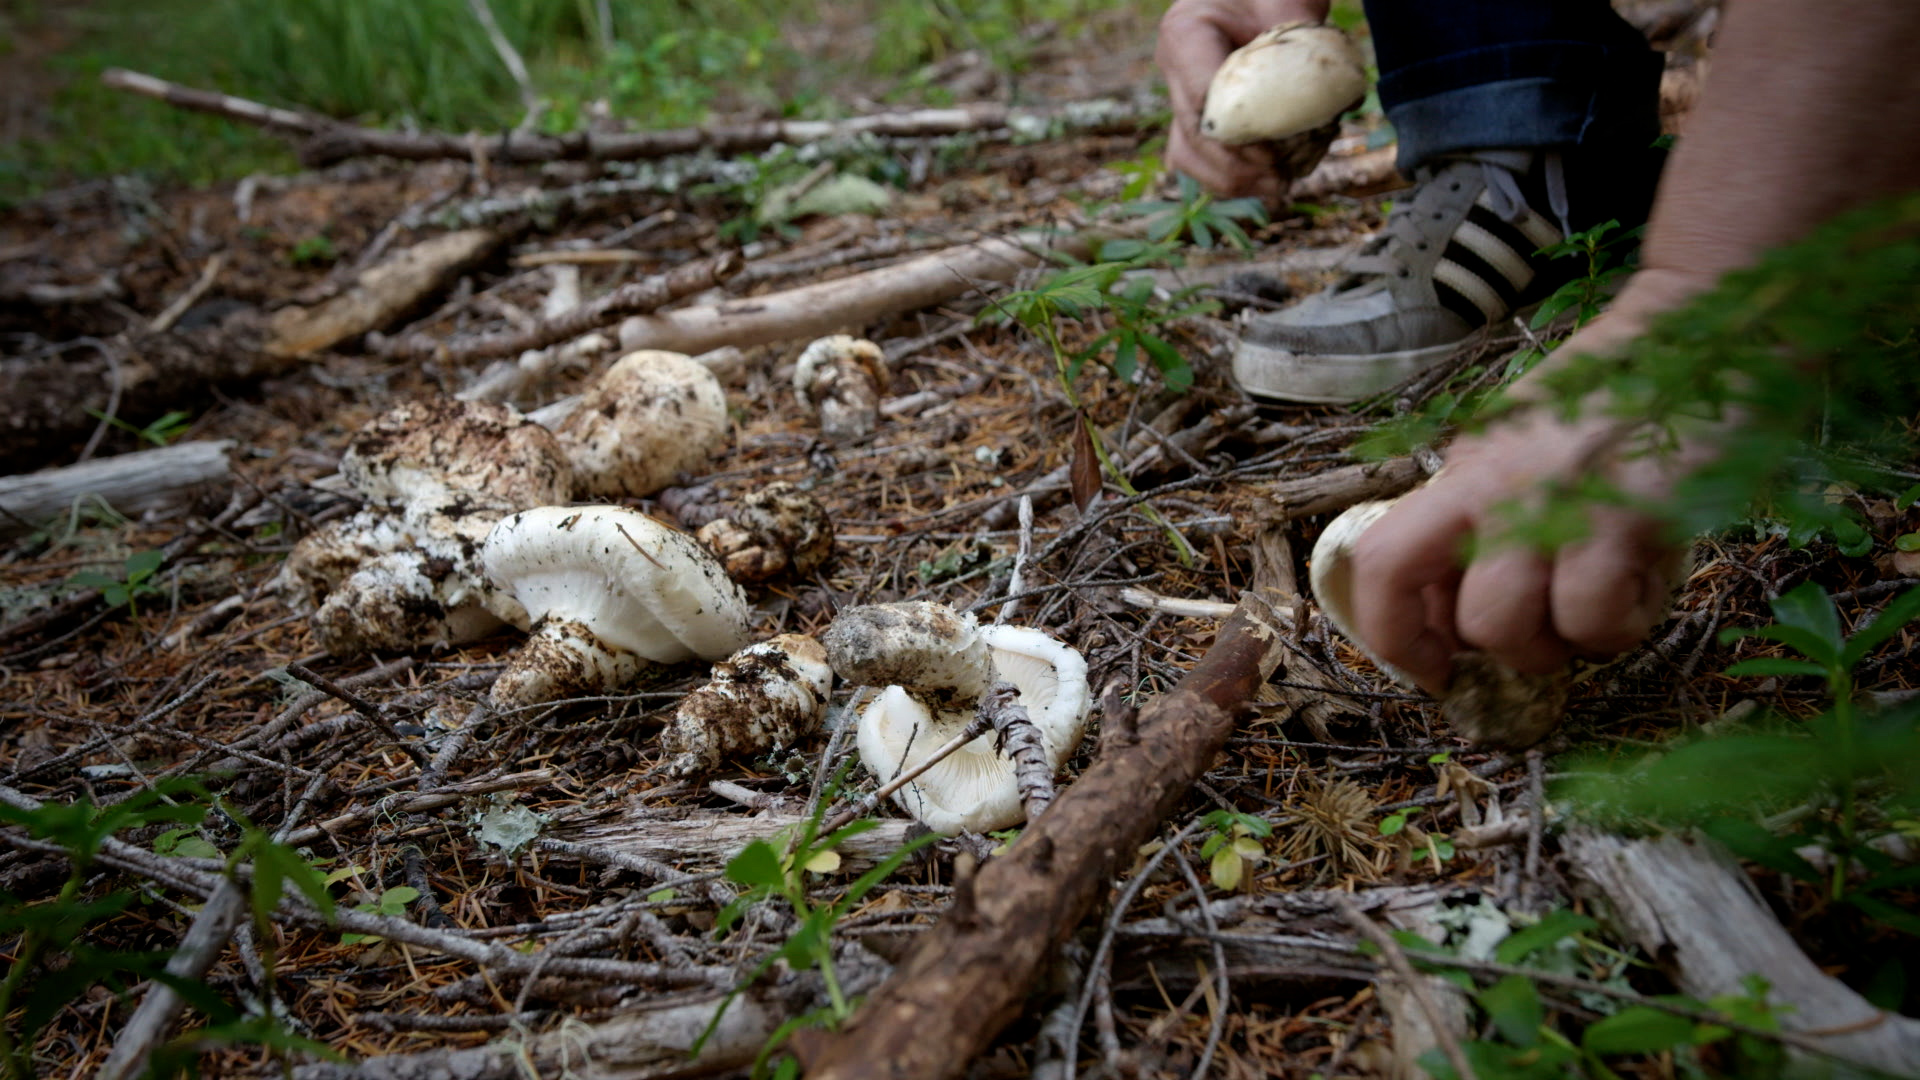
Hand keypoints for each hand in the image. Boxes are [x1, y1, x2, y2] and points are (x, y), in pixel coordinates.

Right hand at [1155, 0, 1328, 200]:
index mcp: (1185, 34)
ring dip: (1230, 181)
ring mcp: (1180, 94)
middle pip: (1191, 138)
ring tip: (1277, 186)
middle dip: (1235, 170)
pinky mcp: (1195, 115)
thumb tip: (1339, 100)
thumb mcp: (1290, 1)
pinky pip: (1201, 159)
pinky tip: (1270, 178)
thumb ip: (1306, 41)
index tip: (1271, 159)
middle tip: (1280, 182)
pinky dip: (1233, 176)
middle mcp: (1173, 69)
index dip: (1231, 140)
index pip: (1198, 99)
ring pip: (1187, 156)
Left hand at [1344, 270, 1716, 696]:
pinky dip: (1621, 626)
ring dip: (1566, 646)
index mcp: (1462, 472)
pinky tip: (1641, 585)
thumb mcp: (1517, 448)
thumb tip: (1449, 616)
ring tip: (1601, 605)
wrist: (1699, 323)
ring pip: (1519, 630)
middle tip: (1552, 629)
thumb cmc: (1610, 399)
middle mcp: (1496, 485)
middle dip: (1511, 653)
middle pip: (1466, 620)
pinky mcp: (1630, 512)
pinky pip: (1598, 618)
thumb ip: (1478, 520)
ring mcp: (1558, 498)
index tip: (1433, 668)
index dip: (1394, 636)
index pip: (1380, 564)